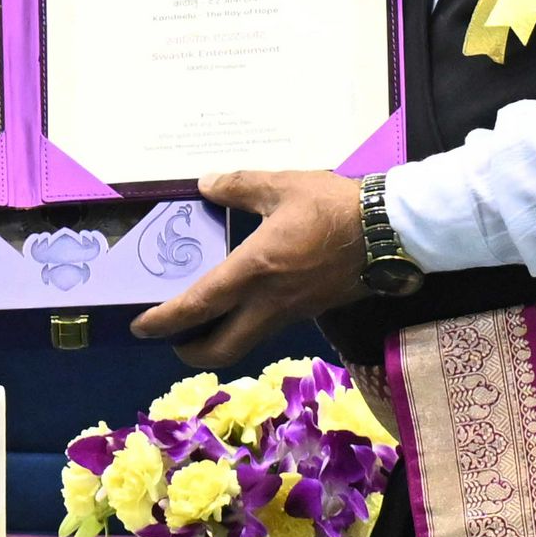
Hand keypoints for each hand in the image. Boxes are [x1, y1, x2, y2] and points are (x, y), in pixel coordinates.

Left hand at [129, 169, 367, 367]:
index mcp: (255, 271)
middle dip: (192, 351)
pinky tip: (247, 298)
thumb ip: (238, 185)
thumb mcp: (282, 185)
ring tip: (204, 316)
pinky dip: (249, 321)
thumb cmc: (336, 207)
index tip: (141, 327)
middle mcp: (270, 302)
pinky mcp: (313, 309)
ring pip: (248, 339)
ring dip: (221, 337)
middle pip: (223, 348)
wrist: (394, 230)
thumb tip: (206, 184)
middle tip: (173, 338)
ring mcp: (294, 311)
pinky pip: (271, 325)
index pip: (198, 306)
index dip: (165, 321)